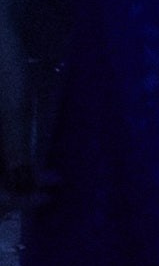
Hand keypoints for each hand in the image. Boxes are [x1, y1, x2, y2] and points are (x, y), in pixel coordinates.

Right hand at [0, 15, 46, 208]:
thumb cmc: (0, 63)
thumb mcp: (12, 107)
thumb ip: (15, 147)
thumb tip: (22, 186)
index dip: (11, 202)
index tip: (43, 198)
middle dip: (12, 195)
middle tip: (47, 191)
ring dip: (11, 184)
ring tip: (45, 180)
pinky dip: (6, 168)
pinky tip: (29, 166)